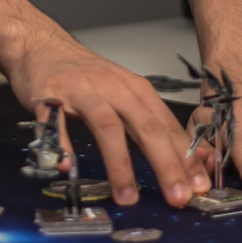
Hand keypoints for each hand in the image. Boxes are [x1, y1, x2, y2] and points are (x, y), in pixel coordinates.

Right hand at [6, 34, 210, 206]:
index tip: (201, 187)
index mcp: (135, 89)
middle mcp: (113, 87)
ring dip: (120, 164)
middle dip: (165, 164)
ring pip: (107, 126)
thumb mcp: (123, 93)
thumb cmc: (85, 75)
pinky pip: (57, 124)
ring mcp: (81, 90)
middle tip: (178, 197)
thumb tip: (183, 162)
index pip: (167, 126)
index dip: (186, 158)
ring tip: (128, 197)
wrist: (40, 44)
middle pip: (146, 126)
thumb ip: (148, 124)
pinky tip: (69, 168)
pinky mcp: (50, 96)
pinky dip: (64, 147)